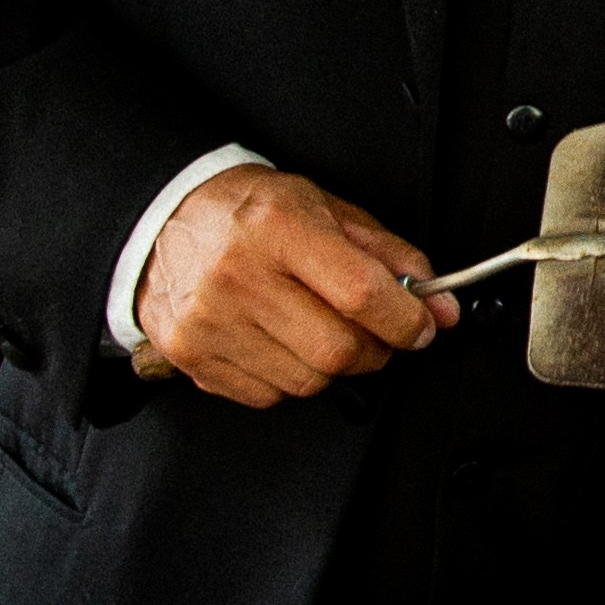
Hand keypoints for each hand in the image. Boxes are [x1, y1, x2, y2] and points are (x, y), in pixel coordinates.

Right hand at [133, 167, 455, 403]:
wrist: (165, 218)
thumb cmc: (250, 212)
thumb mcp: (326, 209)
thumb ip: (389, 257)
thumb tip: (439, 308)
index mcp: (277, 227)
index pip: (361, 293)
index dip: (405, 319)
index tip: (420, 325)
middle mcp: (238, 276)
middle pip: (337, 351)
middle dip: (373, 350)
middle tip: (371, 331)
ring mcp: (209, 322)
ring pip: (306, 382)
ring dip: (330, 366)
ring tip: (316, 328)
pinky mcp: (191, 357)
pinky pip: (268, 395)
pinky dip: (288, 377)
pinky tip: (278, 340)